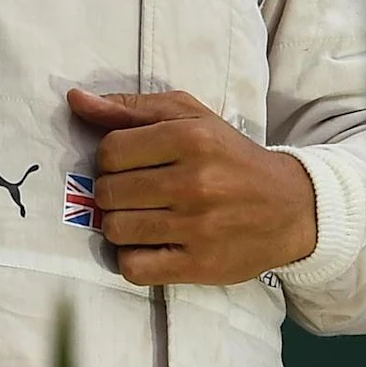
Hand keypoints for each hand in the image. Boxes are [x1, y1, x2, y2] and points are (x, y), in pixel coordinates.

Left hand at [67, 88, 318, 286]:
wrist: (290, 207)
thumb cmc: (230, 156)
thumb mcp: (190, 117)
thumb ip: (130, 109)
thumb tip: (75, 99)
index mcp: (190, 138)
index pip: (110, 151)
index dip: (110, 158)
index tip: (129, 164)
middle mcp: (194, 182)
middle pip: (108, 192)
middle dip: (114, 192)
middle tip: (137, 192)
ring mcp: (197, 228)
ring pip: (116, 230)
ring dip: (120, 225)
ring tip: (143, 217)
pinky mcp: (200, 265)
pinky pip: (134, 268)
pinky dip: (133, 259)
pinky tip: (150, 245)